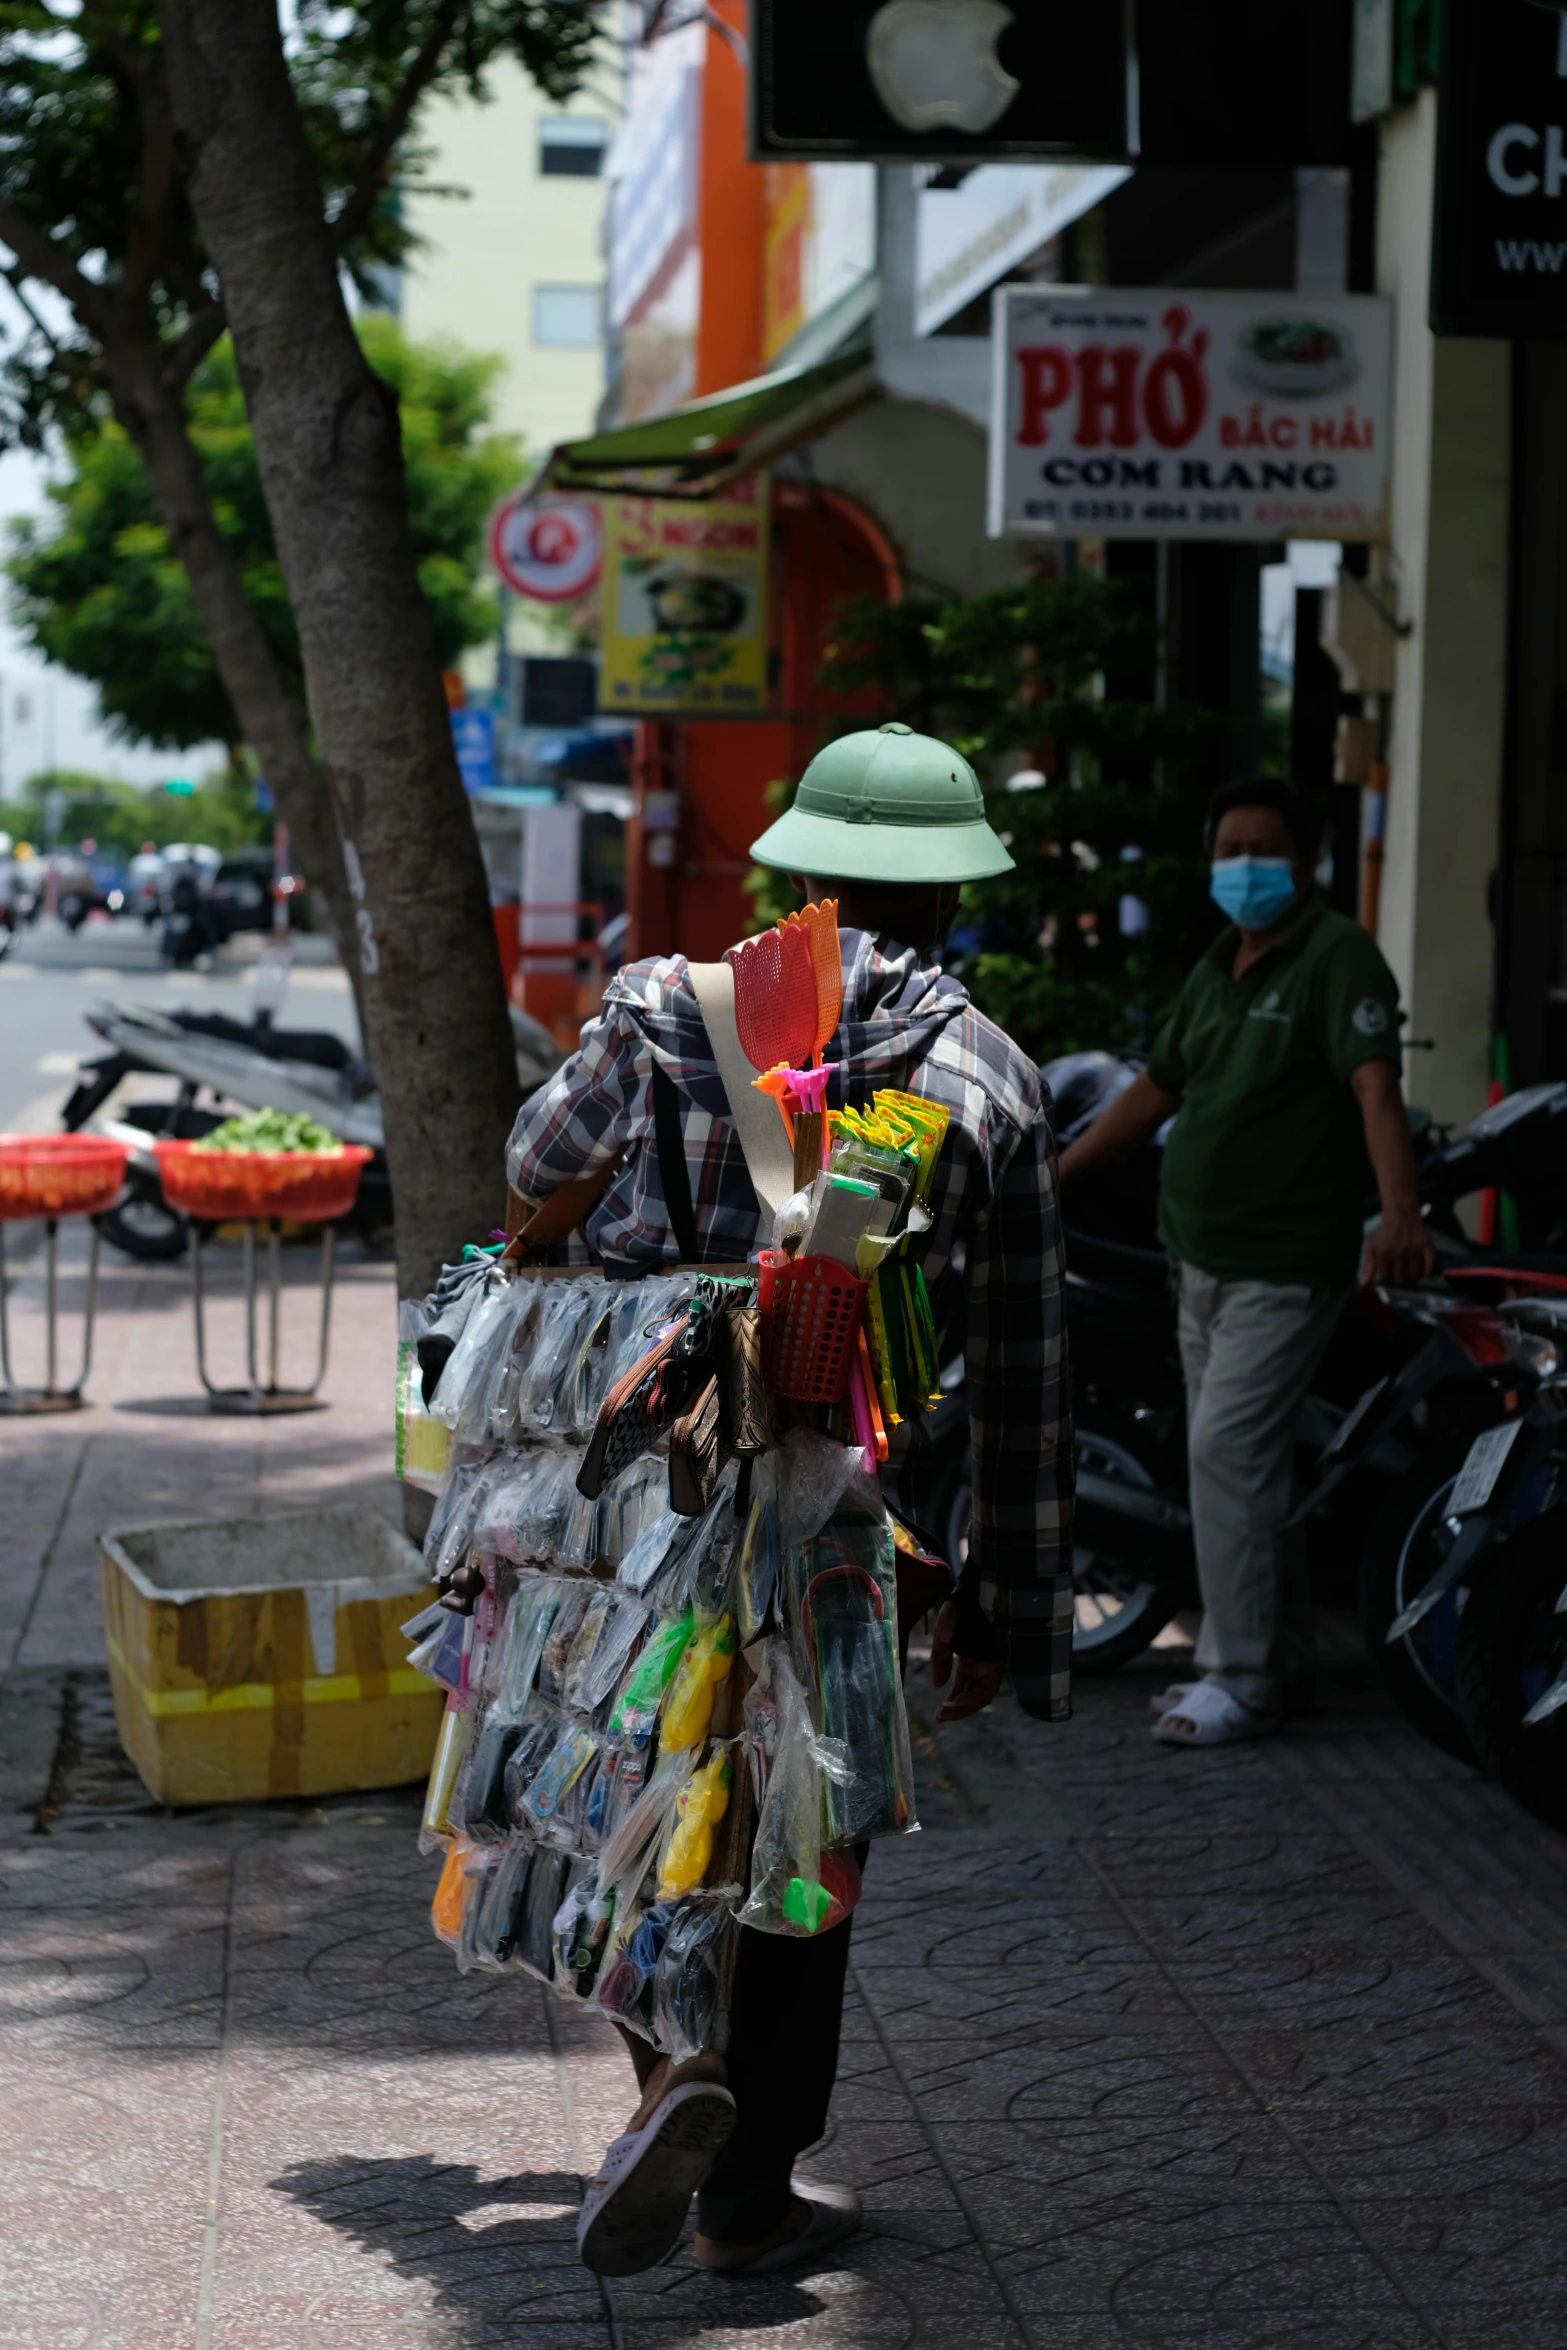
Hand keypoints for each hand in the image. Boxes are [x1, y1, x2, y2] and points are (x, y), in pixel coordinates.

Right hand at [930, 1600, 1003, 1722]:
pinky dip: (974, 1697)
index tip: (938, 1715)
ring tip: (947, 1712)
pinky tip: (959, 1700)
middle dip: (958, 1710)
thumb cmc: (957, 1613)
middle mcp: (980, 1666)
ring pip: (981, 1696)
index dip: (951, 1703)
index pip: (962, 1689)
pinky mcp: (995, 1662)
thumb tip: (938, 1685)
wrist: (970, 1594)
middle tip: (941, 1717)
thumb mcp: (942, 1639)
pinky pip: (987, 1687)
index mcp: (968, 1662)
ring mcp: (989, 1664)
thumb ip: (940, 1660)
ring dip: (965, 1707)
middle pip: (973, 1695)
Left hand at [1361, 1205, 1434, 1286]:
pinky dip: (1427, 1272)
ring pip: (1414, 1274)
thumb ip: (1367, 1266)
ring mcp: (1414, 1249)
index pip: (1385, 1277)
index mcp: (1384, 1253)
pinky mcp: (1426, 1246)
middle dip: (1399, 1277)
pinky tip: (1423, 1271)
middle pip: (1400, 1278)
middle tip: (1400, 1270)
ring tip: (1409, 1266)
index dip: (1387, 1275)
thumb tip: (1363, 1285)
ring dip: (1412, 1273)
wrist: (1401, 1215)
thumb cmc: (1385, 1233)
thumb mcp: (1372, 1247)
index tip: (1389, 1271)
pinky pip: (1429, 1266)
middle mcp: (1399, 1252)